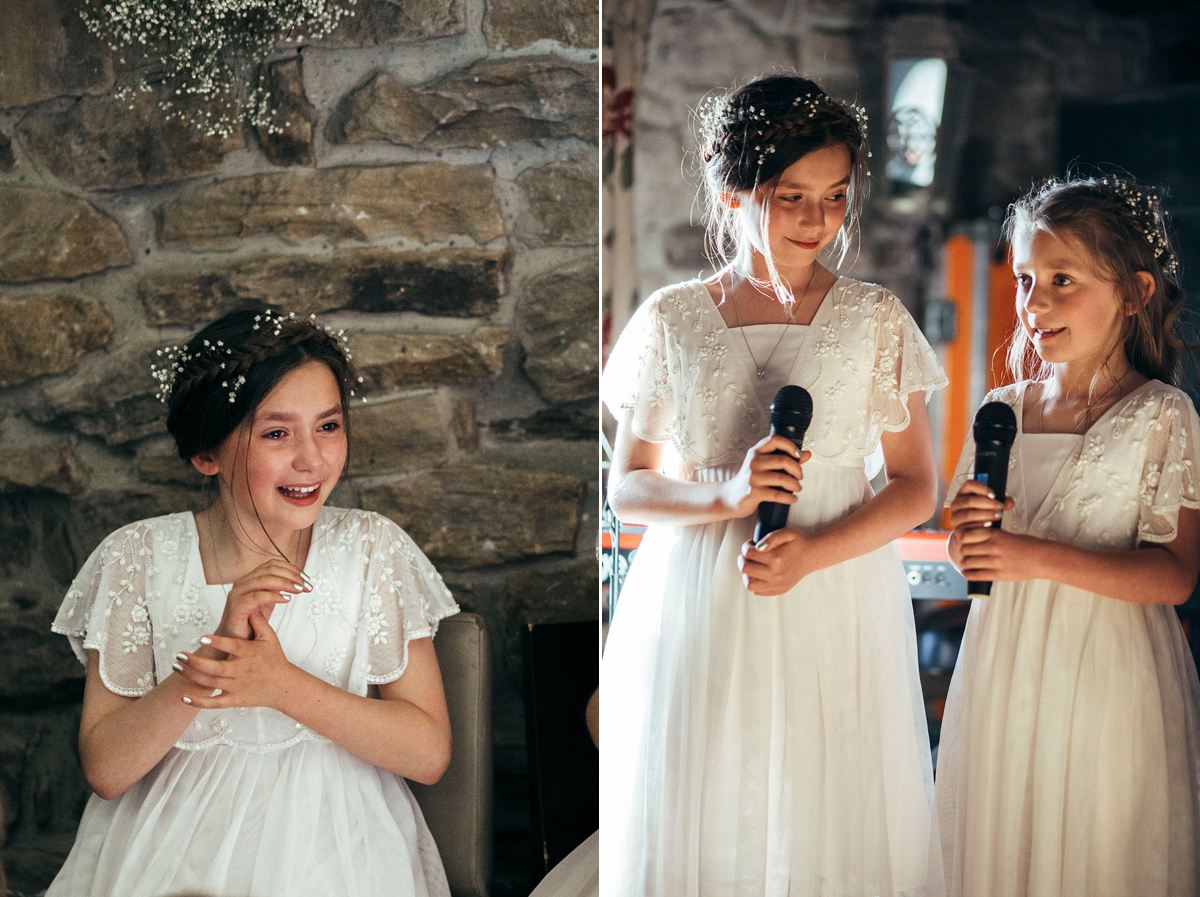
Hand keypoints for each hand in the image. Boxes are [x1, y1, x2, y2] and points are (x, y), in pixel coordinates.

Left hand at [173, 613, 295, 709]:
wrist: (284, 686)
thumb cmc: (275, 659)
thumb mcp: (270, 637)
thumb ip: (258, 621)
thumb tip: (249, 604)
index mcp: (249, 653)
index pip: (232, 646)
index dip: (217, 642)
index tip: (202, 637)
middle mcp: (242, 670)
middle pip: (215, 668)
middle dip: (195, 662)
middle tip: (180, 655)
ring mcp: (237, 687)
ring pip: (211, 683)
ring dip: (191, 676)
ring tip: (177, 666)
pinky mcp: (235, 700)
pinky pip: (214, 703)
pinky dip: (198, 702)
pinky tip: (183, 696)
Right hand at [217, 558, 310, 639]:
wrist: (234, 642)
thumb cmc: (251, 622)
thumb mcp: (268, 602)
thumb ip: (278, 589)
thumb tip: (299, 581)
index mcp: (250, 578)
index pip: (273, 564)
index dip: (292, 568)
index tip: (307, 578)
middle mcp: (242, 582)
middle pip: (270, 569)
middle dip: (292, 576)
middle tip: (307, 585)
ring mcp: (237, 593)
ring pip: (264, 580)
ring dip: (286, 583)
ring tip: (300, 590)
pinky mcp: (236, 606)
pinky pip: (257, 596)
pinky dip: (273, 596)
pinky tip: (287, 599)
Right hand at [719, 433, 809, 519]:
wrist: (730, 497)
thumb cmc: (751, 480)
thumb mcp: (764, 466)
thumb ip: (784, 459)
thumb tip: (807, 454)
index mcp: (755, 452)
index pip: (774, 440)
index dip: (790, 445)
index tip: (798, 455)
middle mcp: (753, 462)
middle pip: (783, 460)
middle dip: (797, 470)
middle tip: (799, 476)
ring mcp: (752, 477)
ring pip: (782, 478)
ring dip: (795, 485)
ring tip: (797, 488)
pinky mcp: (753, 492)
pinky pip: (777, 495)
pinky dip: (789, 498)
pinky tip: (792, 499)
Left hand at [738, 528, 813, 594]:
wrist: (813, 555)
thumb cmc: (799, 542)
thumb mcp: (787, 532)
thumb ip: (771, 537)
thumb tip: (757, 547)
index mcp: (777, 558)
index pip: (748, 553)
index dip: (746, 546)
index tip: (751, 544)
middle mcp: (776, 574)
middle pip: (746, 569)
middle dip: (743, 559)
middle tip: (749, 554)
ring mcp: (777, 585)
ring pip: (749, 584)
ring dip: (747, 574)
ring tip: (752, 565)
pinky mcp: (779, 590)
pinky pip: (758, 591)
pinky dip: (755, 582)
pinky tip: (760, 573)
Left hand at [947, 480, 1028, 581]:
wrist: (1042, 559)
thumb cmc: (1025, 545)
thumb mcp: (1005, 534)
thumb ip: (988, 536)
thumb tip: (968, 537)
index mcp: (995, 534)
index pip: (966, 534)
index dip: (962, 537)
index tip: (962, 540)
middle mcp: (993, 547)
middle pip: (965, 549)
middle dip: (963, 551)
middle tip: (964, 553)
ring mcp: (995, 562)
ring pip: (967, 562)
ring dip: (965, 563)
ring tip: (966, 563)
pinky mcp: (998, 574)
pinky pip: (975, 575)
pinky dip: (968, 573)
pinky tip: (968, 572)